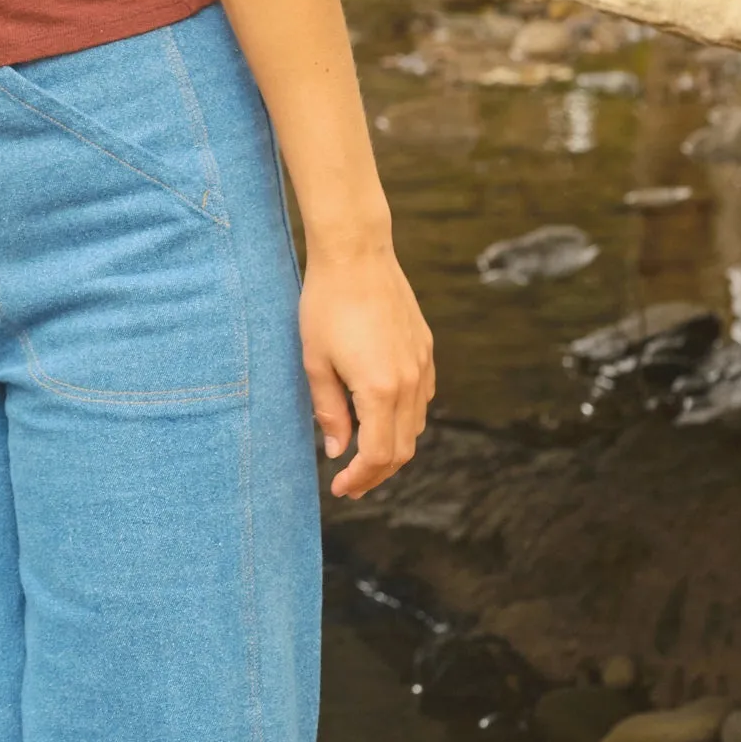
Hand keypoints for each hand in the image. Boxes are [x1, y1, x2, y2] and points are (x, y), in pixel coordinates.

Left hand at [299, 246, 433, 499]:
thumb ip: (329, 411)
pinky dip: (405, 419)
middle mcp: (409, 381)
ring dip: (393, 447)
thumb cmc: (326, 305)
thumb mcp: (315, 362)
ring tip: (363, 454)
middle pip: (403, 448)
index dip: (360, 478)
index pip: (379, 455)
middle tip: (350, 483)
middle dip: (377, 472)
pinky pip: (422, 398)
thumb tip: (337, 451)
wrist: (356, 254)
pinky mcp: (425, 349)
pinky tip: (381, 417)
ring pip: (417, 425)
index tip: (340, 488)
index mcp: (380, 389)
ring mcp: (422, 364)